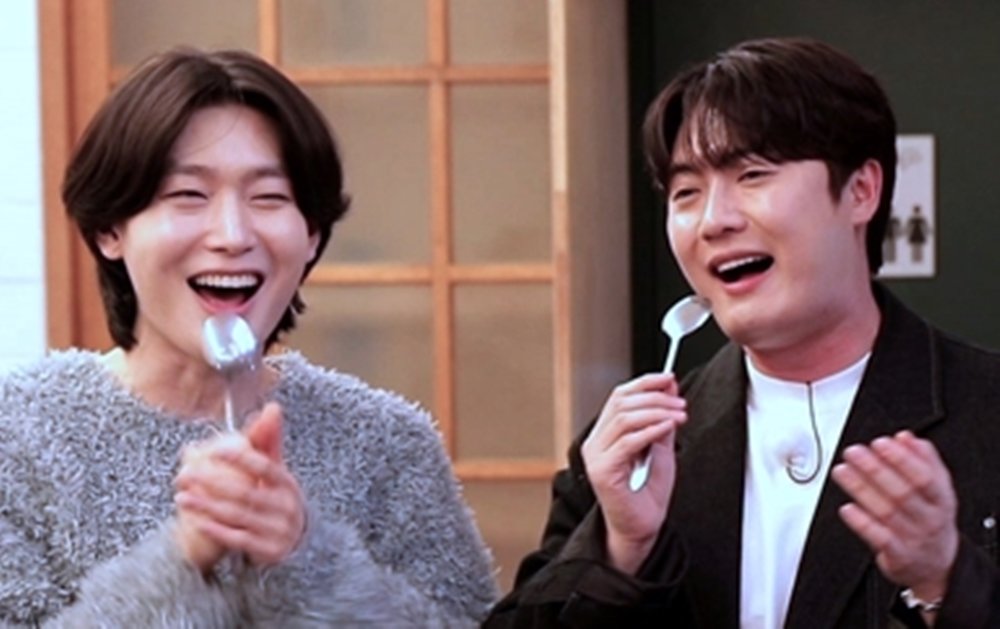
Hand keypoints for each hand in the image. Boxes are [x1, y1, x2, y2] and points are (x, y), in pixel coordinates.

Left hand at [174, 402, 305, 569]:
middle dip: (213, 483)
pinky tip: (194, 519)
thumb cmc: (279, 498)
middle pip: (246, 493)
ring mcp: (277, 530)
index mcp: (287, 483)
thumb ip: (269, 441)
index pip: (265, 468)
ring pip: (237, 516)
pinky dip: (214, 528)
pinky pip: (236, 538)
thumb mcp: (278, 471)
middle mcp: (285, 506)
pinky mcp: (267, 550)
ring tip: (181, 497)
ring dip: (206, 506)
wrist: (298, 542)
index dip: (241, 459)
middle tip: (186, 474)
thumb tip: (271, 407)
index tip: (215, 451)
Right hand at [581, 373, 686, 574]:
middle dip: (654, 397)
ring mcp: (596, 457)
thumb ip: (661, 424)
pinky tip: (668, 426)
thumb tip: (669, 393)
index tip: (668, 378)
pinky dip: (651, 430)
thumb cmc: (647, 496)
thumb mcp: (660, 451)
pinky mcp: (603, 471)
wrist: (640, 530)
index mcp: (604, 435)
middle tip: (679, 401)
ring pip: (624, 419)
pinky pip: (628, 442)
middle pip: (621, 403)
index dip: (644, 383)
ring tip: (679, 415)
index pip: (619, 396)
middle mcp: (595, 443)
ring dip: (657, 412)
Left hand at [831, 431, 957, 605]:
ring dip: (861, 488)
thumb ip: (924, 460)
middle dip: (875, 469)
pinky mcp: (898, 555)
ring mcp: (914, 537)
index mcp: (941, 498)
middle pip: (903, 492)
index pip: (925, 476)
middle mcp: (929, 518)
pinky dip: (862, 522)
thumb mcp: (937, 489)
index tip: (880, 443)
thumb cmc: (930, 519)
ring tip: (842, 471)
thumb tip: (904, 437)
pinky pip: (878, 538)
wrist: (937, 565)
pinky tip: (847, 508)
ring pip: (886, 511)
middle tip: (853, 452)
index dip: (902, 459)